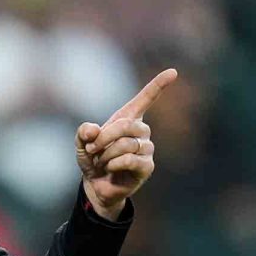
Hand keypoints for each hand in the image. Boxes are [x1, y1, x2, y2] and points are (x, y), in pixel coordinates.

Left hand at [75, 69, 177, 219]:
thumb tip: (93, 130)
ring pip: (126, 144)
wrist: (96, 184)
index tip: (173, 71)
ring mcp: (147, 149)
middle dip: (104, 137)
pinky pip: (130, 159)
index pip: (146, 99)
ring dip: (106, 153)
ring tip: (100, 161)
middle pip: (126, 125)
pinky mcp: (147, 166)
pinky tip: (110, 168)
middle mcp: (142, 131)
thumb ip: (83, 132)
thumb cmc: (93, 158)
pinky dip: (113, 163)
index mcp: (128, 119)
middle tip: (91, 148)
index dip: (158, 85)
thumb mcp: (82, 143)